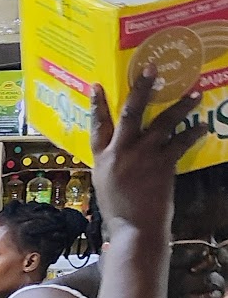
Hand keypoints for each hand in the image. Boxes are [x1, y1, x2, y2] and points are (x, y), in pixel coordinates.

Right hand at [90, 67, 206, 236]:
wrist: (135, 229)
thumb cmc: (119, 211)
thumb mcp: (104, 184)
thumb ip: (110, 162)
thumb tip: (117, 148)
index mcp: (102, 158)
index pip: (96, 126)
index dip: (96, 105)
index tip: (97, 85)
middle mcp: (120, 153)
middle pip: (130, 114)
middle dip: (142, 89)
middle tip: (152, 67)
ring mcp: (142, 157)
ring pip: (162, 123)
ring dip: (180, 106)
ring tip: (194, 94)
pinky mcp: (162, 165)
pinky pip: (180, 142)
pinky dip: (193, 133)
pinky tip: (202, 126)